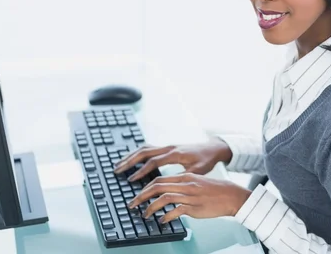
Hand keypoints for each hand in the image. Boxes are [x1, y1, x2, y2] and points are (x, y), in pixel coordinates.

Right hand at [114, 139, 231, 180]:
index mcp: (175, 153)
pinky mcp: (167, 147)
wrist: (213, 148)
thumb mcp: (198, 171)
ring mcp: (167, 146)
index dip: (141, 171)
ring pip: (144, 148)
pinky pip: (149, 148)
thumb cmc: (206, 160)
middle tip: (117, 170)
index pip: (153, 162)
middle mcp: (169, 147)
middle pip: (144, 152)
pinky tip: (131, 160)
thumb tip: (172, 185)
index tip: (131, 180)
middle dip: (129, 161)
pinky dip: (138, 153)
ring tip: (119, 165)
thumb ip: (184, 176)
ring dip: (131, 156)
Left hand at [128, 173, 251, 222]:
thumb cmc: (214, 190)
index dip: (145, 187)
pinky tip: (162, 221)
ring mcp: (190, 196)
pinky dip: (166, 216)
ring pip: (164, 197)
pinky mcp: (195, 207)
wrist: (231, 195)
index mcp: (185, 177)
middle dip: (141, 196)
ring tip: (144, 214)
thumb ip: (181, 185)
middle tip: (132, 204)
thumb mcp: (196, 182)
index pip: (159, 179)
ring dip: (151, 207)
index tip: (137, 195)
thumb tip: (166, 192)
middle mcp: (185, 184)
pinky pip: (177, 211)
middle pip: (157, 186)